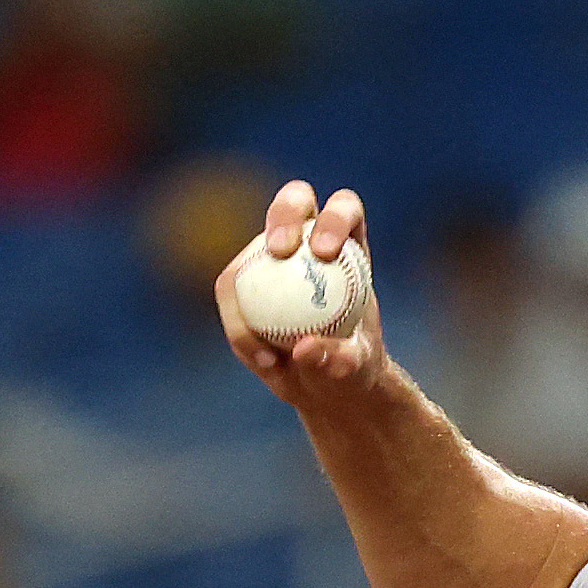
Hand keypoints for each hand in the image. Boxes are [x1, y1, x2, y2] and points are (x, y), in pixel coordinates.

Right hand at [220, 180, 392, 407]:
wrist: (326, 385)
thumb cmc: (352, 369)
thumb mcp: (355, 369)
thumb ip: (339, 359)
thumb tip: (304, 348)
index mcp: (350, 246)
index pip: (345, 211)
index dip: (333, 219)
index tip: (324, 252)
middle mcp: (309, 240)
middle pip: (295, 202)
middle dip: (285, 213)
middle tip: (280, 251)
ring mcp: (274, 257)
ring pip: (253, 246)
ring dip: (247, 276)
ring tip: (262, 339)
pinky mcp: (246, 283)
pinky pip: (232, 290)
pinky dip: (239, 324)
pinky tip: (259, 359)